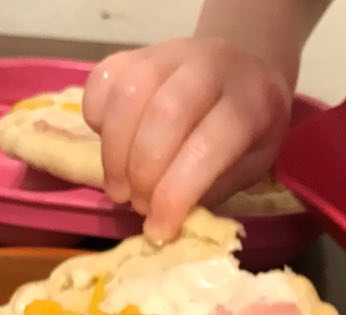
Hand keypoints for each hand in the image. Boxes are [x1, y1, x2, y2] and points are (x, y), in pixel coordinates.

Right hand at [83, 37, 292, 241]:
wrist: (244, 71)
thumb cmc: (244, 133)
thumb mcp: (247, 168)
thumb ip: (207, 191)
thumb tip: (162, 222)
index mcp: (249, 104)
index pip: (207, 148)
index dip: (175, 194)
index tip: (158, 229)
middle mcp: (210, 67)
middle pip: (164, 115)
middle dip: (142, 173)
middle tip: (138, 206)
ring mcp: (169, 53)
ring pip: (128, 95)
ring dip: (115, 154)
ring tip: (119, 189)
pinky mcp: (136, 53)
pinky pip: (103, 80)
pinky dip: (96, 119)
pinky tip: (110, 146)